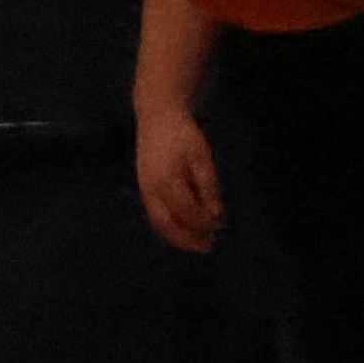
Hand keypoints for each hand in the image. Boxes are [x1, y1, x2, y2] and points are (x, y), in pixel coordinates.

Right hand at [133, 103, 225, 253]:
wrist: (157, 116)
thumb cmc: (183, 134)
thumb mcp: (201, 157)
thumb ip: (208, 187)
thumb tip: (215, 215)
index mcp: (166, 180)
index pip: (187, 211)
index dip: (203, 221)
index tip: (220, 224)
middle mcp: (151, 190)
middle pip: (168, 224)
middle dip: (188, 239)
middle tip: (208, 246)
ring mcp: (144, 189)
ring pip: (158, 222)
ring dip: (178, 236)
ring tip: (197, 243)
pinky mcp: (143, 188)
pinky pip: (154, 214)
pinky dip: (169, 227)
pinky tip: (183, 229)